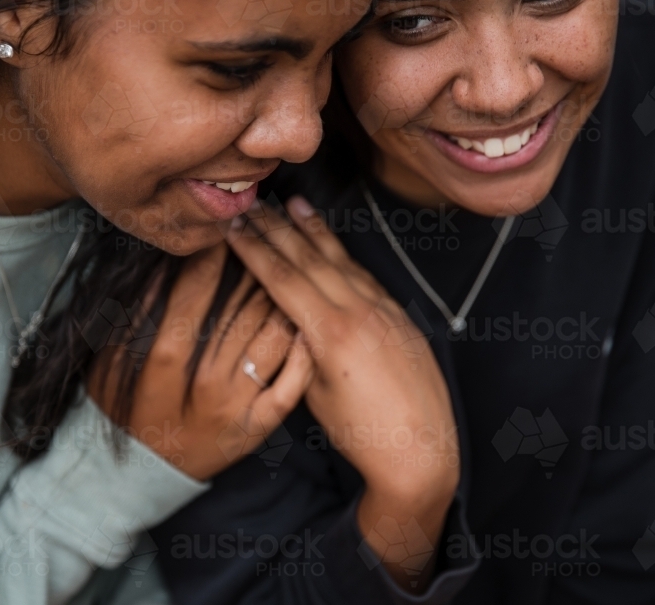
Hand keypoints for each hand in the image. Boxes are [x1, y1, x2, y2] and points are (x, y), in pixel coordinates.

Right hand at [88, 243, 313, 481]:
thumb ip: (133, 316)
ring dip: (284, 297)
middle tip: (266, 233)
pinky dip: (303, 350)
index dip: (208, 259)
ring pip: (272, 338)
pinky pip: (293, 383)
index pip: (192, 296)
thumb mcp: (110, 362)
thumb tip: (161, 267)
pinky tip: (308, 321)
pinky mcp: (260, 427)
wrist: (141, 476)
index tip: (221, 228)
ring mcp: (237, 407)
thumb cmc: (124, 411)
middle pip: (240, 312)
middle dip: (255, 265)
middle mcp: (206, 384)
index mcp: (164, 364)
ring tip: (293, 263)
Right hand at [225, 197, 459, 591]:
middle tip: (254, 205)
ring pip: (341, 259)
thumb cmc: (361, 433)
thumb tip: (290, 318)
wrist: (420, 451)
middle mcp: (359, 311)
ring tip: (294, 204)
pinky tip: (330, 244)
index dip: (254, 249)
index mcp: (330, 332)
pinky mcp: (400, 316)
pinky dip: (342, 254)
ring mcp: (384, 310)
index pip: (282, 277)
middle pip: (309, 258)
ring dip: (314, 230)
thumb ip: (300, 347)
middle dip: (277, 229)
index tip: (234, 227)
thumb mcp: (314, 392)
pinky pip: (364, 275)